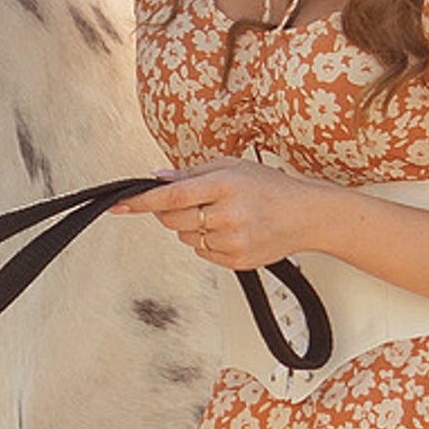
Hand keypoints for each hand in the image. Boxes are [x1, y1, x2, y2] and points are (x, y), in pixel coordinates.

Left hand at [136, 160, 325, 271]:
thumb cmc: (271, 187)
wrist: (307, 216)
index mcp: (225, 186)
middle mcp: (227, 215)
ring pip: (185, 238)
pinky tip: (230, 230)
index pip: (172, 196)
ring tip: (220, 215)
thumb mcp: (233, 166)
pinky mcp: (236, 261)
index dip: (142, 201)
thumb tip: (157, 178)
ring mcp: (232, 241)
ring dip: (191, 227)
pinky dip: (207, 242)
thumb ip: (192, 173)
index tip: (121, 205)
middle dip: (169, 211)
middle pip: (173, 220)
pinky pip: (202, 253)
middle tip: (190, 201)